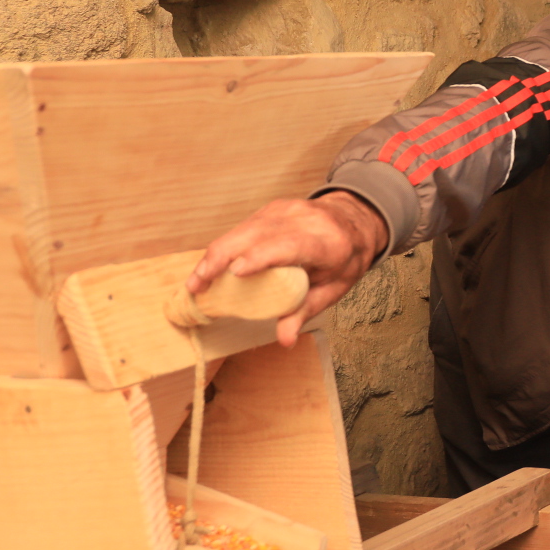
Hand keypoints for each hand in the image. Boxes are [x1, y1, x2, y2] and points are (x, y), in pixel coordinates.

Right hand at [187, 192, 388, 346]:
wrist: (354, 222)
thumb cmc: (344, 260)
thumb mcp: (335, 289)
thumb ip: (306, 311)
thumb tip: (285, 340)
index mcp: (326, 243)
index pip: (291, 246)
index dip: (263, 256)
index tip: (237, 272)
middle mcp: (304, 221)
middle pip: (256, 235)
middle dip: (221, 258)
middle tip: (197, 286)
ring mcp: (285, 211)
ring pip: (242, 230)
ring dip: (214, 255)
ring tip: (196, 281)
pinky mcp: (271, 209)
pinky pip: (242, 228)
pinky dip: (224, 248)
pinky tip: (210, 267)